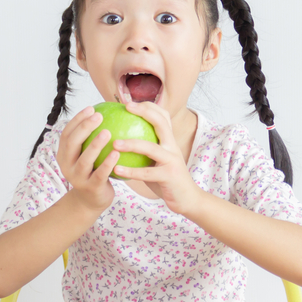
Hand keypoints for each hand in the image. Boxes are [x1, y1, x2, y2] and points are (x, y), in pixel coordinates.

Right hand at [56, 106, 122, 214]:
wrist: (91, 201)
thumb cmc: (93, 171)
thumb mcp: (87, 155)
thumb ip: (91, 138)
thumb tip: (107, 111)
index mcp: (64, 154)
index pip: (67, 133)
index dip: (77, 120)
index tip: (91, 108)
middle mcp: (67, 165)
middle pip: (72, 144)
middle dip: (84, 128)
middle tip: (99, 116)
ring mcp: (78, 178)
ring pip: (84, 160)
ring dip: (95, 145)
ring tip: (107, 132)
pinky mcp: (91, 188)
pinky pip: (99, 174)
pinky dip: (107, 163)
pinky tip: (116, 153)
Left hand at [111, 101, 203, 215]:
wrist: (187, 199)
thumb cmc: (166, 179)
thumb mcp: (158, 160)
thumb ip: (145, 149)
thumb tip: (120, 138)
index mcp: (169, 141)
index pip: (162, 116)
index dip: (148, 106)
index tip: (129, 102)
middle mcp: (172, 147)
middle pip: (161, 123)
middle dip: (144, 112)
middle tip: (125, 108)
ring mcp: (172, 160)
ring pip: (151, 148)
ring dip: (132, 144)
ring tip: (115, 143)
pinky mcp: (169, 176)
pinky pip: (147, 173)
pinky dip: (131, 171)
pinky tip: (116, 170)